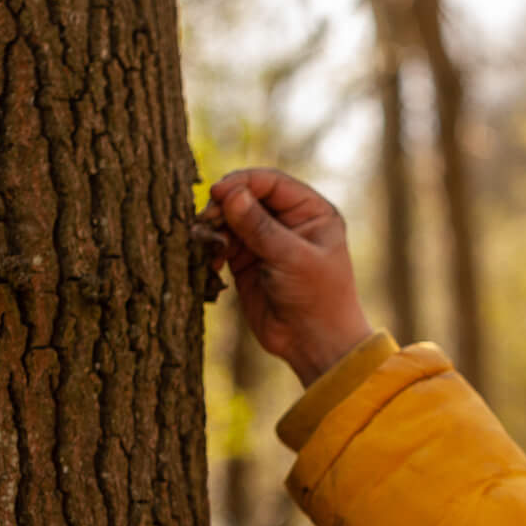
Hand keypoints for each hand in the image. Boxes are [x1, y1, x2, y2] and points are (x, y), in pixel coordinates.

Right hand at [204, 168, 375, 386]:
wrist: (314, 343)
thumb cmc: (317, 298)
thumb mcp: (292, 258)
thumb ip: (260, 227)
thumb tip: (231, 194)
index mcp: (312, 212)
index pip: (271, 183)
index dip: (242, 183)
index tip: (218, 193)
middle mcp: (289, 222)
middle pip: (246, 197)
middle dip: (224, 205)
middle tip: (207, 220)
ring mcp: (266, 241)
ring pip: (230, 219)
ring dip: (214, 227)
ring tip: (207, 242)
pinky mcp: (247, 261)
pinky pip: (222, 243)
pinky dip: (212, 247)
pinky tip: (212, 261)